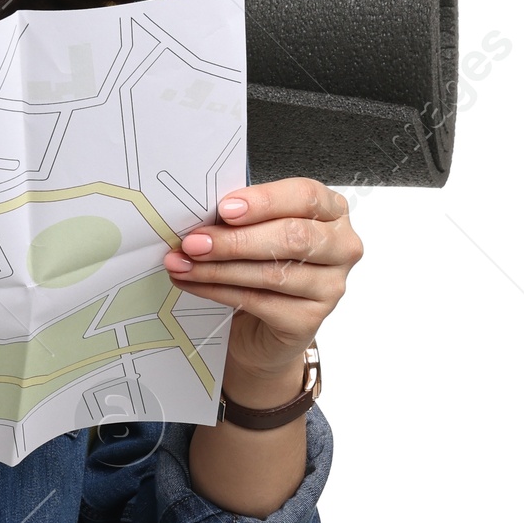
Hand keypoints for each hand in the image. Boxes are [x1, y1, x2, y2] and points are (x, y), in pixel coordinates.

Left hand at [162, 178, 362, 383]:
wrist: (263, 326)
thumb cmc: (263, 265)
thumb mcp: (257, 230)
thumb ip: (242, 217)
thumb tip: (203, 214)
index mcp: (331, 211)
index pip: (305, 196)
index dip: (264, 201)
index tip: (225, 208)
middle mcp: (340, 247)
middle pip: (292, 237)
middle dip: (235, 240)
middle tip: (194, 242)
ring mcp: (330, 286)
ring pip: (273, 272)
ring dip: (218, 268)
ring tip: (183, 263)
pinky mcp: (310, 320)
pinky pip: (259, 301)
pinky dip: (218, 291)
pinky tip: (192, 283)